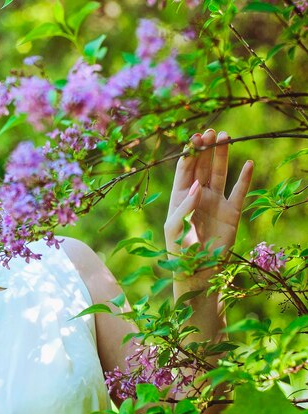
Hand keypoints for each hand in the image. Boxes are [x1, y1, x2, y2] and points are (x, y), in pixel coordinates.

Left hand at [164, 129, 253, 267]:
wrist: (197, 273)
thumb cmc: (179, 251)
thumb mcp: (175, 227)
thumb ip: (185, 206)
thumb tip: (198, 185)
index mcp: (180, 197)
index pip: (185, 170)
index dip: (190, 154)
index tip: (195, 138)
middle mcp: (198, 196)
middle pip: (203, 166)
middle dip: (206, 148)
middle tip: (212, 131)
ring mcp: (216, 202)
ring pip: (220, 173)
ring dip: (222, 155)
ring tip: (225, 136)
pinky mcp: (232, 212)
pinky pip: (239, 191)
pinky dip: (244, 178)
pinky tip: (248, 163)